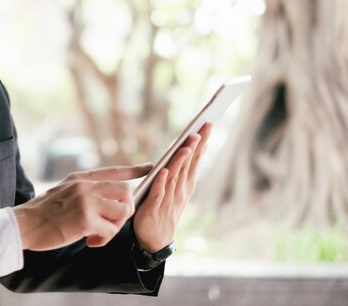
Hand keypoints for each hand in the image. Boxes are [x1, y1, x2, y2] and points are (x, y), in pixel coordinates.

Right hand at [13, 164, 151, 250]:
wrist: (24, 224)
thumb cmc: (42, 213)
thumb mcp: (62, 191)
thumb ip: (82, 190)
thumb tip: (102, 198)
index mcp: (80, 178)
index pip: (113, 171)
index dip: (133, 170)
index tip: (148, 168)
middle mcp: (85, 186)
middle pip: (125, 191)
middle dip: (125, 209)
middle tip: (112, 222)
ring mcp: (86, 201)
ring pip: (122, 211)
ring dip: (115, 227)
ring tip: (99, 233)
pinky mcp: (85, 219)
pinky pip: (109, 230)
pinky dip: (103, 239)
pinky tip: (90, 241)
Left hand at [133, 123, 212, 251]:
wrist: (154, 239)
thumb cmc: (164, 209)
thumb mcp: (176, 189)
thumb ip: (181, 170)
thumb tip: (190, 149)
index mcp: (186, 185)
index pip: (195, 159)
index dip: (201, 142)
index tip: (208, 124)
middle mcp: (180, 190)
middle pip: (188, 164)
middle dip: (195, 145)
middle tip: (202, 128)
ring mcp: (168, 199)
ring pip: (175, 176)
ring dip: (181, 160)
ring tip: (186, 145)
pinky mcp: (154, 208)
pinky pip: (158, 192)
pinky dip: (161, 182)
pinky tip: (163, 170)